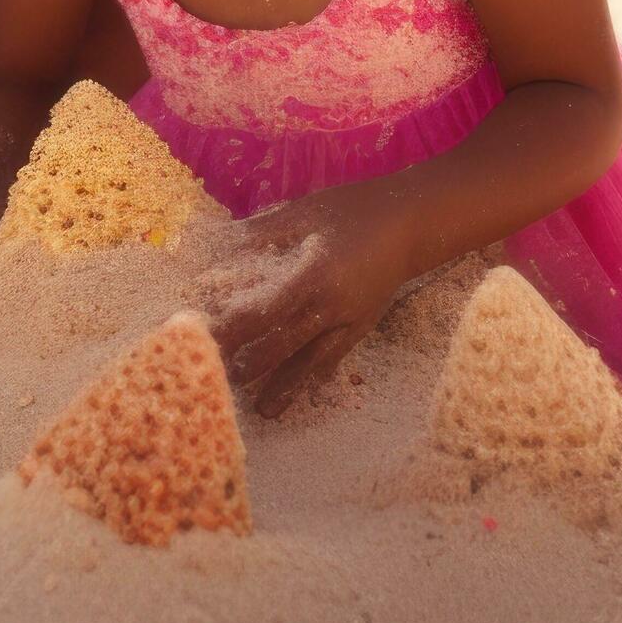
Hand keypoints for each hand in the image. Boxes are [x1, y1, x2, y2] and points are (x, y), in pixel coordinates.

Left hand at [197, 184, 416, 416]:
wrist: (411, 222)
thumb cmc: (352, 210)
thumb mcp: (303, 212)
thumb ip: (260, 231)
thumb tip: (216, 240)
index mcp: (314, 274)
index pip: (268, 311)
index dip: (238, 328)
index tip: (210, 338)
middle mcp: (332, 305)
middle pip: (286, 344)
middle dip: (253, 365)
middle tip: (222, 380)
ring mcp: (351, 320)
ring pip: (314, 360)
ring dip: (287, 385)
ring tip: (263, 412)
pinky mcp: (364, 325)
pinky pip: (337, 356)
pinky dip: (318, 374)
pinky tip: (305, 389)